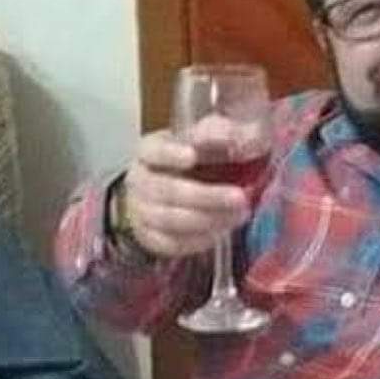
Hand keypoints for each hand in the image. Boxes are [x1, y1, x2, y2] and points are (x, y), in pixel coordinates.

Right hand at [118, 130, 249, 258]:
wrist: (159, 196)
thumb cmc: (185, 164)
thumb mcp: (197, 142)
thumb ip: (216, 135)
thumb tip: (241, 136)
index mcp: (148, 151)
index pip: (154, 151)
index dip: (170, 154)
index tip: (192, 155)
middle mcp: (139, 181)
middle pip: (168, 190)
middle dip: (207, 196)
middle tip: (240, 197)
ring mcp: (141, 212)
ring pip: (171, 220)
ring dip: (209, 219)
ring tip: (240, 215)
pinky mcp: (149, 238)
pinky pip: (173, 243)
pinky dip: (200, 239)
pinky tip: (223, 231)